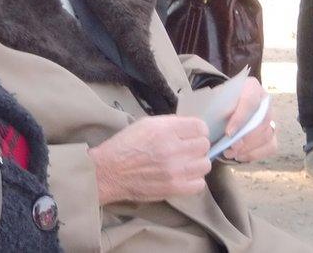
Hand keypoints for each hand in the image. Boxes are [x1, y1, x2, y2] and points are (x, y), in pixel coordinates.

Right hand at [88, 115, 211, 204]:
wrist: (108, 171)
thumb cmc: (124, 146)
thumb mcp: (144, 124)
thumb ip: (169, 124)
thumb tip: (188, 128)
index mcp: (164, 130)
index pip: (200, 127)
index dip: (197, 130)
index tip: (191, 134)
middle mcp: (173, 148)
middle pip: (204, 145)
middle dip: (196, 146)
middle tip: (185, 149)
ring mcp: (175, 170)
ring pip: (205, 164)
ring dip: (196, 163)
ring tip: (184, 164)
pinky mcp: (174, 188)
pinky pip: (199, 184)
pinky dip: (193, 180)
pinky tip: (182, 177)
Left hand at [221, 77, 276, 162]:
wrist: (222, 106)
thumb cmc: (217, 102)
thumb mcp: (214, 99)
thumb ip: (215, 108)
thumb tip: (211, 125)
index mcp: (251, 87)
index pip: (250, 102)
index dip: (240, 118)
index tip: (228, 133)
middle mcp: (265, 101)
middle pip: (262, 121)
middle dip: (246, 137)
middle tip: (231, 147)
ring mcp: (271, 118)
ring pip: (267, 135)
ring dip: (249, 148)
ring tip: (231, 153)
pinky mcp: (272, 133)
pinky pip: (271, 146)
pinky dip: (255, 154)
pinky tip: (240, 156)